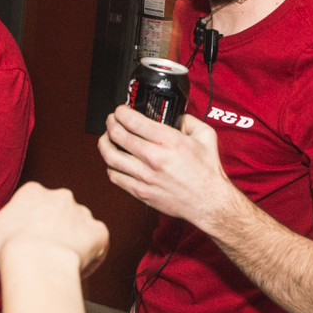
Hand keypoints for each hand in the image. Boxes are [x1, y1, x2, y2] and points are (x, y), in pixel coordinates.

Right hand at [0, 183, 108, 275]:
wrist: (37, 263)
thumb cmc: (9, 248)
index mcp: (34, 192)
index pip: (33, 204)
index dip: (29, 224)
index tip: (25, 241)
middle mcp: (61, 196)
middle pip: (58, 213)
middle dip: (53, 230)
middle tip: (42, 253)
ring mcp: (83, 213)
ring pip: (79, 227)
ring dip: (72, 241)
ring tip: (59, 263)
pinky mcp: (99, 232)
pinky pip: (97, 242)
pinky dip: (90, 253)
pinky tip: (77, 267)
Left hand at [98, 107, 238, 231]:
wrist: (209, 202)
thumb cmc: (207, 173)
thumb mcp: (206, 136)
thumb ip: (189, 120)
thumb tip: (176, 115)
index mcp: (168, 141)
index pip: (132, 121)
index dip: (121, 111)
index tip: (121, 110)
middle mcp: (154, 158)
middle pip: (117, 135)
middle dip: (110, 123)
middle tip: (112, 120)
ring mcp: (145, 177)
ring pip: (110, 156)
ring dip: (104, 143)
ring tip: (106, 139)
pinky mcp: (141, 192)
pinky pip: (115, 177)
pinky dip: (111, 166)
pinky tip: (116, 161)